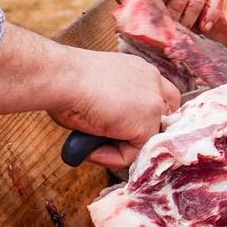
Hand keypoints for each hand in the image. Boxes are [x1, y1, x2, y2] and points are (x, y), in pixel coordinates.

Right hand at [47, 49, 181, 168]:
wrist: (63, 77)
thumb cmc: (66, 81)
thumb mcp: (97, 90)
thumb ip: (113, 105)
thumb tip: (106, 126)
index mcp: (140, 70)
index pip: (157, 94)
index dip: (142, 115)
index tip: (118, 128)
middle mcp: (152, 80)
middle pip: (164, 115)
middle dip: (143, 132)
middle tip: (112, 142)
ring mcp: (153, 102)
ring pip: (146, 137)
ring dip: (122, 146)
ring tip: (93, 145)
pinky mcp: (147, 123)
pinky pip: (133, 152)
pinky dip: (112, 157)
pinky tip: (92, 148)